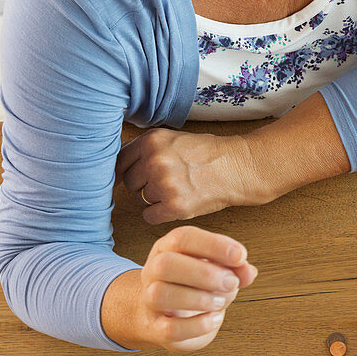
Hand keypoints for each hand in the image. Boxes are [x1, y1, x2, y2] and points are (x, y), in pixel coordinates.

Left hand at [116, 128, 269, 223]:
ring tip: (180, 190)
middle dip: (144, 185)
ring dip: (156, 199)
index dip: (129, 170)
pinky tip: (177, 205)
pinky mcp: (176, 206)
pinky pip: (150, 216)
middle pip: (129, 182)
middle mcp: (155, 161)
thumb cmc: (210, 154)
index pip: (120, 161)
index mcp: (151, 141)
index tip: (136, 176)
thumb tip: (117, 166)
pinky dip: (161, 214)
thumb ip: (147, 149)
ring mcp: (164, 185)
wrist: (239, 167)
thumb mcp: (174, 139)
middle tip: (167, 182)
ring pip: (141, 200)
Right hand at [135, 226, 257, 350]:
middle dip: (205, 274)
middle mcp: (153, 272)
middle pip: (165, 264)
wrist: (171, 317)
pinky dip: (199, 325)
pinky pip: (170, 328)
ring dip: (199, 299)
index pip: (183, 238)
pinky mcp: (156, 328)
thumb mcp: (219, 271)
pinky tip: (215, 318)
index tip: (240, 256)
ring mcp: (150, 301)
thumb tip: (249, 271)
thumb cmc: (197, 287)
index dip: (214, 245)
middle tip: (231, 283)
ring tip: (221, 301)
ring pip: (161, 295)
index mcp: (169, 249)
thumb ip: (236, 269)